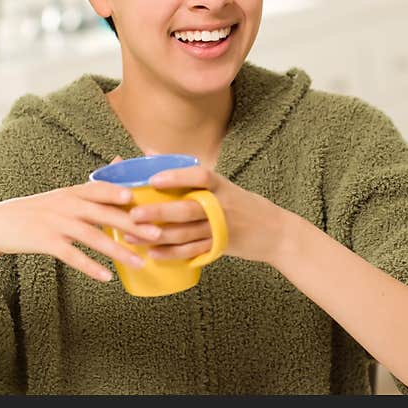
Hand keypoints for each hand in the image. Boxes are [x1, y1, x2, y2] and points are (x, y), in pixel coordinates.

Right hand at [0, 156, 153, 281]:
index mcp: (74, 192)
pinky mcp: (45, 242)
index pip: (103, 189)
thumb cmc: (37, 210)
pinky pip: (72, 256)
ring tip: (139, 262)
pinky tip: (106, 277)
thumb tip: (121, 161)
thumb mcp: (64, 194)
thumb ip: (93, 185)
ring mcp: (56, 223)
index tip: (150, 199)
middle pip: (105, 213)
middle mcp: (67, 204)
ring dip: (118, 250)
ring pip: (93, 237)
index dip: (125, 193)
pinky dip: (90, 266)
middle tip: (157, 234)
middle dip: (133, 224)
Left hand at [127, 164, 294, 264]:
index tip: (154, 179)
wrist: (276, 233)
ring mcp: (221, 229)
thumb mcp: (225, 186)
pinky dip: (171, 254)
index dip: (177, 177)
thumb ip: (191, 176)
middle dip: (159, 213)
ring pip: (185, 234)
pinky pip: (192, 252)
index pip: (200, 176)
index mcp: (222, 187)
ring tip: (131, 236)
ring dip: (157, 236)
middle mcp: (222, 206)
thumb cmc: (244, 205)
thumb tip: (152, 154)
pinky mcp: (220, 247)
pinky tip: (152, 254)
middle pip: (187, 209)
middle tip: (134, 214)